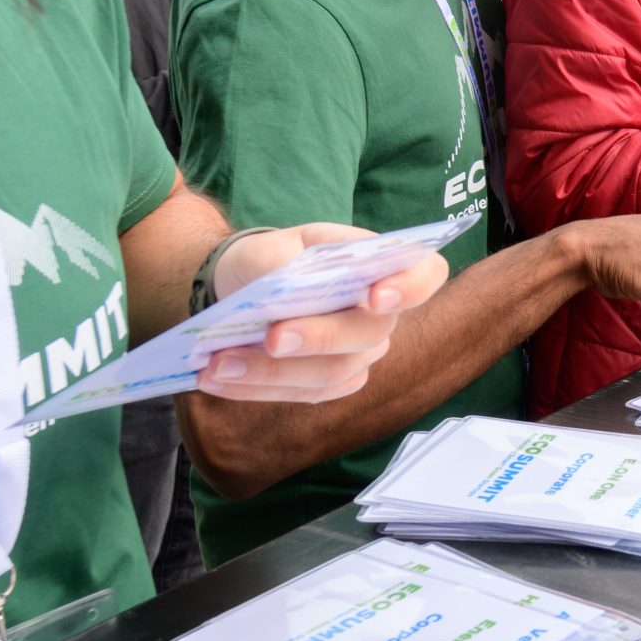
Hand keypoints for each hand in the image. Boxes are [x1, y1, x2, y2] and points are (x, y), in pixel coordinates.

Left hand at [195, 223, 447, 403]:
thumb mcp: (267, 246)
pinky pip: (302, 395)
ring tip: (216, 364)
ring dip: (272, 372)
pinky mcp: (330, 384)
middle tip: (271, 337)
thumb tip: (284, 282)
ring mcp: (359, 354)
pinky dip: (255, 389)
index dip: (410, 286)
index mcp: (379, 266)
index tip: (375, 296)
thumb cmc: (267, 262)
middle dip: (319, 337)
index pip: (425, 274)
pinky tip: (216, 378)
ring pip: (331, 373)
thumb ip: (279, 258)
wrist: (241, 293)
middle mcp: (380, 315)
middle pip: (369, 334)